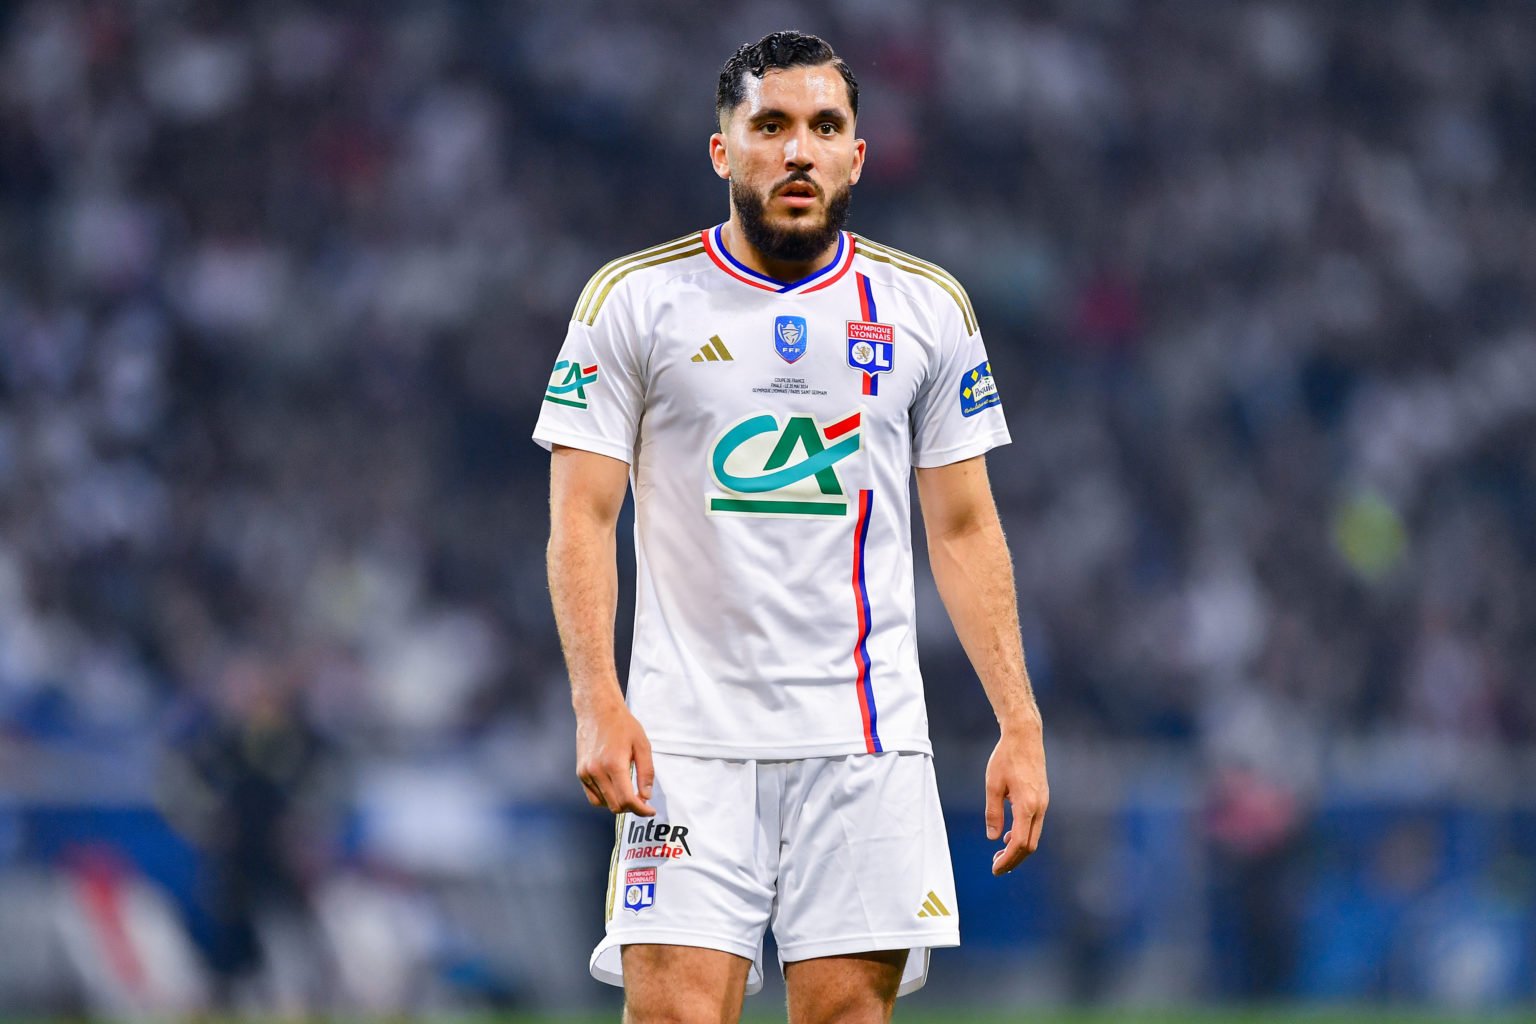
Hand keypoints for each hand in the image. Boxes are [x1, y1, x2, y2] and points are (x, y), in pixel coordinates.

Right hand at [575, 701, 655, 816]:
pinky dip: (605, 798)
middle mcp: (596, 772)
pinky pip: (593, 796)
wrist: (597, 710)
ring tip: (628, 789)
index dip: (641, 810)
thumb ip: (646, 772)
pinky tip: (615, 787)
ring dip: (618, 802)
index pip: (626, 800)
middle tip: (642, 799)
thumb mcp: (642, 745)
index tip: (650, 811)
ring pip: (603, 803)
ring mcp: (585, 773)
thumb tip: (646, 796)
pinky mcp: (580, 773)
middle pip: (615, 805)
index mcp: (614, 764)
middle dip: (631, 807)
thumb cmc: (622, 725)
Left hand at [984, 719, 1047, 874]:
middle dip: (1014, 860)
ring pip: (1034, 836)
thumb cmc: (1006, 758)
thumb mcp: (993, 785)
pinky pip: (1034, 825)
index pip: (1020, 843)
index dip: (1008, 859)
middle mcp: (1040, 807)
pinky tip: (1009, 836)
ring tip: (999, 856)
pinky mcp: (1042, 799)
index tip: (995, 869)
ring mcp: (1043, 803)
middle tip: (996, 868)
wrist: (1025, 737)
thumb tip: (994, 838)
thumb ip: (993, 813)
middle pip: (1030, 845)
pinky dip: (1023, 836)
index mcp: (1027, 806)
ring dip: (1018, 849)